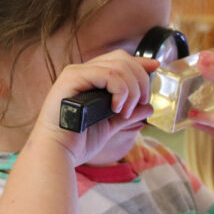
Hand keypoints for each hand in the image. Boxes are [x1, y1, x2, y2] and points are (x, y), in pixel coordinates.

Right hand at [34, 50, 158, 164]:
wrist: (58, 153)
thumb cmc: (77, 142)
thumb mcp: (110, 125)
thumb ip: (128, 113)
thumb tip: (149, 107)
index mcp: (89, 80)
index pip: (119, 61)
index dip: (139, 62)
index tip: (155, 66)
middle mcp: (82, 72)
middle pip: (122, 59)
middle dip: (140, 80)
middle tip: (141, 102)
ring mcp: (76, 73)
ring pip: (119, 66)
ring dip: (131, 89)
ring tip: (124, 111)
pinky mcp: (72, 78)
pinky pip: (108, 74)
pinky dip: (120, 90)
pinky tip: (116, 107)